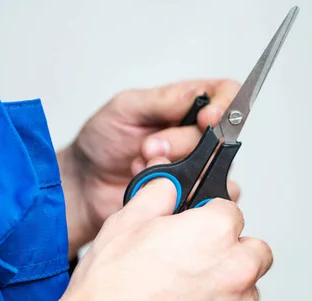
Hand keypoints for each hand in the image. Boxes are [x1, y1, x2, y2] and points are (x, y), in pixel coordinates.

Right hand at [11, 176, 272, 300]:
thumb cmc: (108, 294)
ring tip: (183, 298)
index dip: (209, 218)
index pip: (232, 212)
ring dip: (226, 291)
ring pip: (246, 292)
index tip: (196, 230)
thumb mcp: (125, 223)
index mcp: (216, 233)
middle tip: (198, 262)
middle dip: (231, 252)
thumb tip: (169, 186)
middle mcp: (236, 272)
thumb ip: (159, 194)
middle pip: (253, 251)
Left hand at [58, 79, 241, 257]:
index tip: (206, 118)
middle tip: (149, 147)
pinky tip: (154, 187)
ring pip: (215, 167)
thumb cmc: (103, 141)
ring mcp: (197, 166)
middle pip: (220, 135)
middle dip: (181, 142)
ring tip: (144, 167)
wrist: (85, 183)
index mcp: (185, 105)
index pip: (226, 95)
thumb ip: (164, 100)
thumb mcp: (125, 108)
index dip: (225, 105)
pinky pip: (209, 196)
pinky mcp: (192, 194)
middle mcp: (196, 134)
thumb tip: (199, 93)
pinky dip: (181, 192)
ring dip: (177, 169)